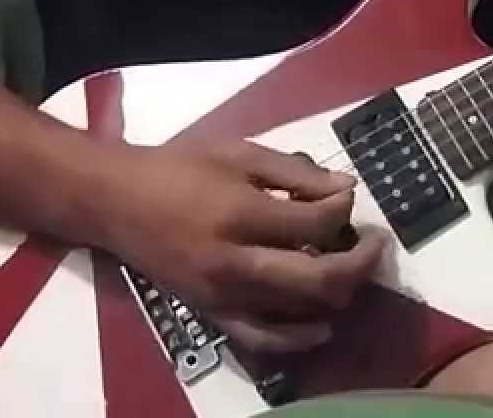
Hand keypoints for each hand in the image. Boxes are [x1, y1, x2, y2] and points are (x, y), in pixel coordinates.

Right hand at [98, 140, 384, 353]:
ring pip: (302, 310)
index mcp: (241, 214)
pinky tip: (323, 324)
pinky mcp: (212, 314)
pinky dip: (300, 336)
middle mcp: (235, 263)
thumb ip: (295, 173)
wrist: (116, 202)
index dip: (345, 209)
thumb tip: (345, 190)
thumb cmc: (178, 167)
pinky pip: (265, 339)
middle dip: (361, 261)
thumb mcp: (238, 153)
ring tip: (352, 268)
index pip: (317, 222)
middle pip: (321, 278)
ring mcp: (224, 296)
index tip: (348, 196)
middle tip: (376, 242)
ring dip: (339, 292)